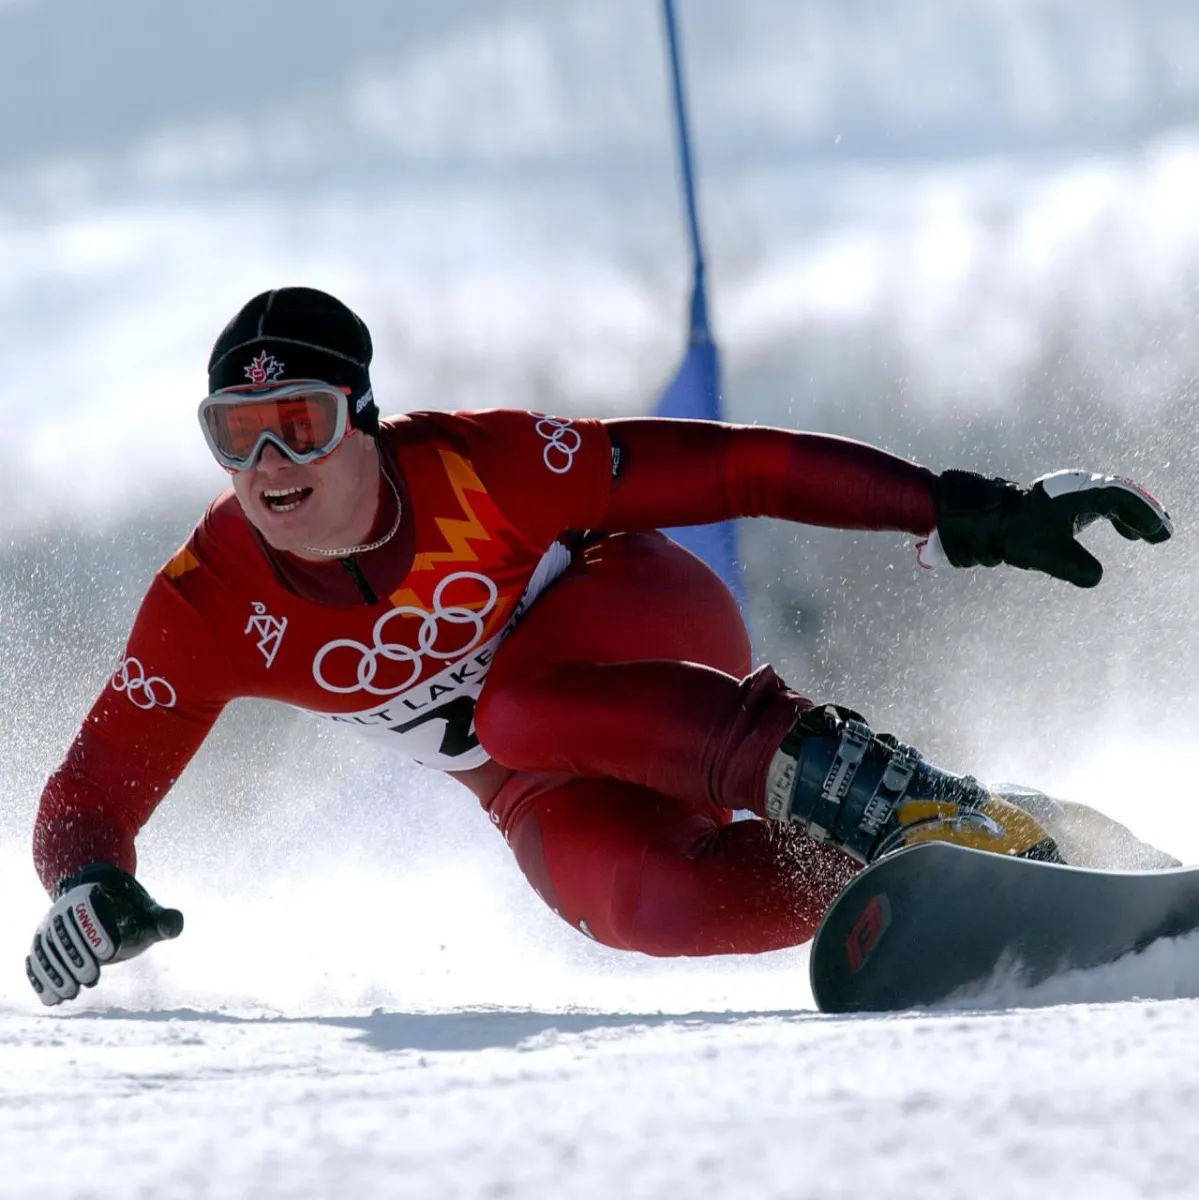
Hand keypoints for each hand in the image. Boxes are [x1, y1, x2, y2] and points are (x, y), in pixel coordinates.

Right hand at [25, 864, 183, 1007]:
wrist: (104, 909)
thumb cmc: (133, 914)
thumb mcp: (151, 914)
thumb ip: (165, 920)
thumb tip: (174, 925)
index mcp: (94, 894)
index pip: (89, 910)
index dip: (97, 931)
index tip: (110, 954)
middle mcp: (66, 907)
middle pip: (63, 932)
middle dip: (75, 957)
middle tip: (92, 979)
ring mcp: (50, 926)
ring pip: (46, 947)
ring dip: (55, 972)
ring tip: (71, 994)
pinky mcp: (42, 943)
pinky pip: (36, 960)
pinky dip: (40, 979)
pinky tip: (52, 1000)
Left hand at [932, 468, 1171, 586]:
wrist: (986, 519)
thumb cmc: (1016, 534)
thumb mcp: (1048, 556)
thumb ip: (1076, 568)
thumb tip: (1095, 577)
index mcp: (1081, 493)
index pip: (1122, 501)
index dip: (1144, 517)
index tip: (1158, 535)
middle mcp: (1078, 486)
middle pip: (1122, 495)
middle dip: (1143, 514)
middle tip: (1161, 534)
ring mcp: (1070, 490)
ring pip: (1111, 498)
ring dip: (1130, 515)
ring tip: (1144, 535)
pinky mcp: (1063, 498)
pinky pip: (1100, 502)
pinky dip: (1115, 515)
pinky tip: (1122, 533)